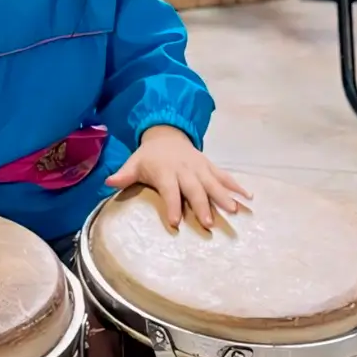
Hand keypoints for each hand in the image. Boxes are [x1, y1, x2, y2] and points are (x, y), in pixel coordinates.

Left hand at [105, 125, 247, 229]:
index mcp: (165, 171)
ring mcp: (200, 167)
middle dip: (202, 205)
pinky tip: (249, 198)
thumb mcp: (134, 163)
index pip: (169, 190)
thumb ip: (124, 174)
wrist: (166, 134)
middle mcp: (185, 169)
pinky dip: (237, 186)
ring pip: (213, 182)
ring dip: (224, 196)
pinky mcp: (210, 166)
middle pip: (195, 189)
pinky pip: (225, 176)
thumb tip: (108, 182)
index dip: (172, 205)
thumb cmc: (149, 156)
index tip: (175, 223)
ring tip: (234, 211)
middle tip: (210, 223)